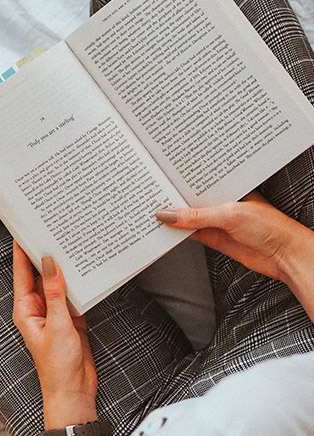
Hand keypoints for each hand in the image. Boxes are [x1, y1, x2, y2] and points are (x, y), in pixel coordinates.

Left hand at [11, 242, 96, 427]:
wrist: (73, 391)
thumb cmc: (58, 365)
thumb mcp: (58, 325)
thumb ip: (55, 294)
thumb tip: (49, 263)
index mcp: (25, 310)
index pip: (22, 274)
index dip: (22, 251)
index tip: (23, 229)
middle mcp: (37, 309)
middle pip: (39, 275)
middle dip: (44, 254)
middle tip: (50, 228)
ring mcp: (54, 314)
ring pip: (57, 283)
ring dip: (63, 267)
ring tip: (69, 242)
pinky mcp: (70, 319)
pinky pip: (72, 295)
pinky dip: (78, 283)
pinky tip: (85, 268)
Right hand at [155, 191, 311, 282]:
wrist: (284, 255)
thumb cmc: (271, 227)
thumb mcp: (230, 215)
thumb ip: (197, 216)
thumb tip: (168, 215)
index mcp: (229, 187)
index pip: (199, 182)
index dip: (180, 181)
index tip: (161, 180)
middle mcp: (223, 202)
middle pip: (191, 200)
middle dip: (173, 199)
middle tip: (152, 195)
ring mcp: (217, 221)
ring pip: (188, 218)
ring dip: (173, 218)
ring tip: (152, 212)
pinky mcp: (214, 238)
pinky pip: (190, 234)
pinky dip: (177, 233)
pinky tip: (165, 230)